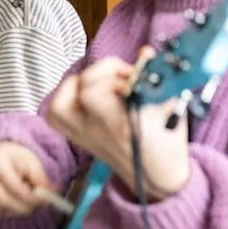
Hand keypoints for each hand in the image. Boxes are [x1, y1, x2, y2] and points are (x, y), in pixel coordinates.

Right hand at [0, 142, 53, 216]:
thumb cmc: (15, 154)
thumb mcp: (32, 161)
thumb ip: (41, 179)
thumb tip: (49, 196)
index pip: (16, 188)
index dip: (33, 198)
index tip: (46, 201)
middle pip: (6, 201)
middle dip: (26, 207)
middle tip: (39, 205)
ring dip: (17, 210)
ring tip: (27, 201)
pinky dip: (8, 210)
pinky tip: (16, 202)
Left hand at [46, 52, 189, 200]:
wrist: (156, 174)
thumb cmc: (166, 142)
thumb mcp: (172, 108)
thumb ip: (156, 79)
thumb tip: (145, 54)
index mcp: (124, 123)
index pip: (99, 90)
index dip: (115, 74)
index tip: (134, 74)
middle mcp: (99, 130)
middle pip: (83, 92)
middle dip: (102, 73)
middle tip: (121, 76)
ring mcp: (84, 135)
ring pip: (60, 104)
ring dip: (77, 85)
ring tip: (99, 83)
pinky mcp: (77, 137)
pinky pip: (55, 116)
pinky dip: (64, 100)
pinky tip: (82, 95)